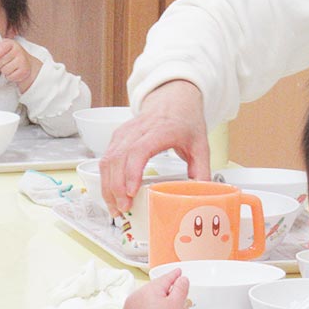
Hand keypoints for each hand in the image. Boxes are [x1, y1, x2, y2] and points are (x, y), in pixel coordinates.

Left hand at [0, 39, 41, 93]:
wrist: (27, 63)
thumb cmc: (11, 56)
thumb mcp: (4, 49)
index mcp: (11, 43)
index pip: (2, 48)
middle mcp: (18, 50)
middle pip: (0, 62)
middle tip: (1, 65)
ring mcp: (23, 60)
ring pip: (5, 70)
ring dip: (4, 71)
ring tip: (8, 68)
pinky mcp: (24, 70)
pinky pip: (10, 77)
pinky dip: (9, 77)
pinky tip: (13, 72)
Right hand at [99, 80, 209, 214]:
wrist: (173, 99)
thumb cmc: (185, 121)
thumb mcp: (200, 145)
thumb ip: (202, 170)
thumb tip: (202, 195)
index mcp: (161, 131)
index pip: (138, 151)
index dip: (131, 173)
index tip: (130, 192)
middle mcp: (138, 130)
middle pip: (118, 158)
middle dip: (116, 187)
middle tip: (122, 209)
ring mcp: (124, 133)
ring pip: (108, 160)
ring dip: (107, 186)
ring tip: (115, 208)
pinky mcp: (117, 137)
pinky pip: (106, 159)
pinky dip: (106, 179)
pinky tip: (112, 194)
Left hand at [122, 269, 187, 308]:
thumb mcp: (177, 304)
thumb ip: (181, 288)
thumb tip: (182, 279)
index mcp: (147, 290)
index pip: (164, 279)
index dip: (174, 275)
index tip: (178, 272)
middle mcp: (134, 296)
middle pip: (155, 290)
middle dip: (168, 294)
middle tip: (179, 302)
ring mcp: (128, 308)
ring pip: (147, 301)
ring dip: (158, 304)